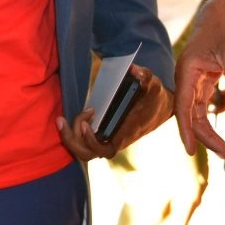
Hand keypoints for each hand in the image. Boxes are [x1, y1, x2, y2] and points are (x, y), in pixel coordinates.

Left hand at [58, 66, 173, 160]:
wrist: (161, 107)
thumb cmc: (155, 97)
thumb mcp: (153, 84)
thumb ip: (144, 76)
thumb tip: (133, 70)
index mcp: (126, 133)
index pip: (106, 150)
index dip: (92, 142)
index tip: (86, 123)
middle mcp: (115, 140)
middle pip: (87, 154)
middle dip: (71, 140)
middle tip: (62, 120)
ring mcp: (108, 139)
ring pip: (83, 150)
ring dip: (70, 137)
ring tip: (62, 119)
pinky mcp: (104, 135)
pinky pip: (83, 143)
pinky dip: (74, 134)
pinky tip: (72, 117)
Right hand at [174, 0, 224, 157]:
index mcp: (186, 70)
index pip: (182, 106)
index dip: (186, 129)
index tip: (191, 150)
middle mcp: (185, 78)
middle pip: (189, 115)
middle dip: (204, 136)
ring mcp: (192, 81)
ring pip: (194, 114)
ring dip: (207, 132)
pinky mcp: (201, 82)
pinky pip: (200, 107)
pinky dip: (208, 122)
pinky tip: (218, 136)